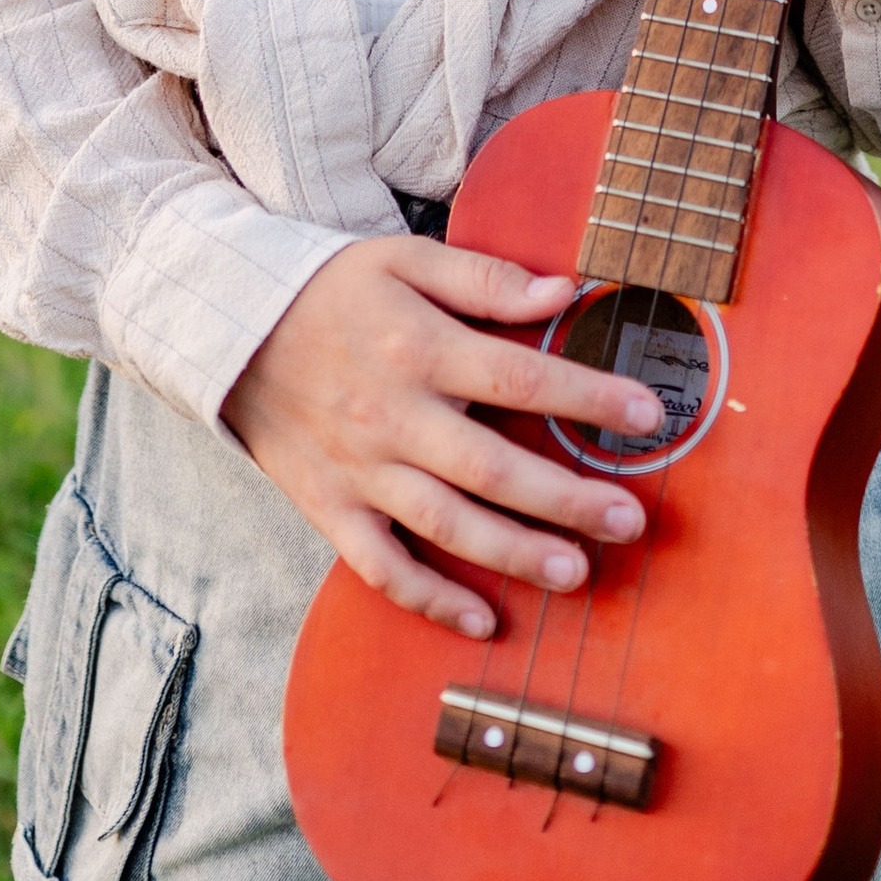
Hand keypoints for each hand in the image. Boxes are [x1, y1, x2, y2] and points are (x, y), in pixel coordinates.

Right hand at [220, 236, 664, 637]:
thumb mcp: (404, 259)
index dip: (588, 397)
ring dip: (513, 554)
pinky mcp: (331, 508)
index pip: (519, 376)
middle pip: (492, 466)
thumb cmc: (331, 290)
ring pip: (445, 525)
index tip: (649, 415)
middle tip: (630, 519)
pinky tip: (482, 621)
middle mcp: (392, 416)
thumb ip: (484, 277)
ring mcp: (360, 471)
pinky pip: (382, 567)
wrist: (231, 328)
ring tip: (576, 574)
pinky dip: (430, 600)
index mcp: (417, 348)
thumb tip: (564, 291)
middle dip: (567, 498)